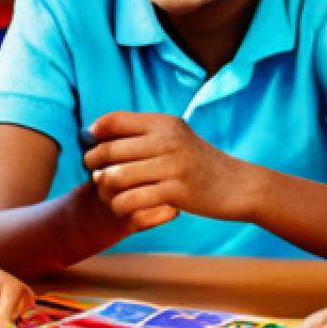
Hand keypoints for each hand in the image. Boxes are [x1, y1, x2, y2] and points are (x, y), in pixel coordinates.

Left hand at [83, 111, 251, 225]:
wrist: (237, 185)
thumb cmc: (197, 162)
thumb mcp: (174, 138)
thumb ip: (141, 134)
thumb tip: (94, 133)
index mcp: (163, 123)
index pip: (114, 120)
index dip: (94, 133)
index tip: (89, 144)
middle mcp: (167, 140)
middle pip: (110, 149)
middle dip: (93, 162)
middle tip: (93, 172)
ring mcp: (172, 166)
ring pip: (116, 176)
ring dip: (104, 187)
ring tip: (106, 191)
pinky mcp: (176, 192)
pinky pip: (132, 199)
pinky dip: (121, 205)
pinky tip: (122, 207)